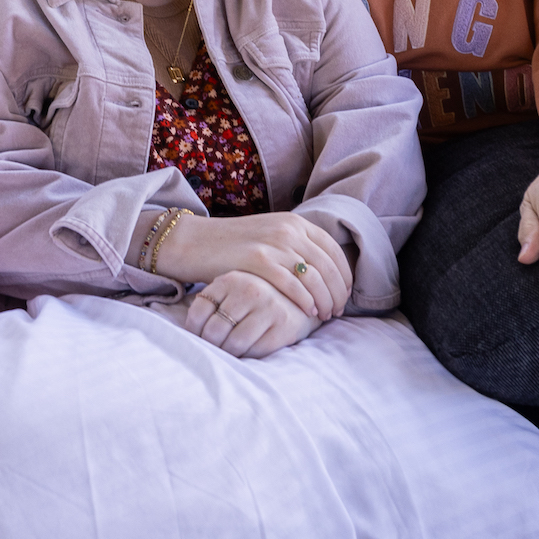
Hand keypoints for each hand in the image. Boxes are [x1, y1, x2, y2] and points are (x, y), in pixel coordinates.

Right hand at [155, 211, 352, 320]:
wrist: (194, 243)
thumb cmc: (232, 246)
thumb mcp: (269, 237)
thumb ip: (295, 247)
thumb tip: (323, 272)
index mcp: (295, 222)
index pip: (334, 250)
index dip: (344, 275)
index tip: (345, 294)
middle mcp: (288, 230)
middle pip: (328, 266)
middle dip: (338, 292)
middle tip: (337, 311)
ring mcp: (272, 243)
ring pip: (314, 277)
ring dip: (325, 299)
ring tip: (324, 316)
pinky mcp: (257, 260)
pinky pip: (291, 284)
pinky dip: (305, 300)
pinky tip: (308, 312)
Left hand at [185, 270, 320, 357]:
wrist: (303, 297)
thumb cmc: (258, 298)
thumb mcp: (233, 290)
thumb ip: (213, 301)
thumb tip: (188, 332)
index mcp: (230, 279)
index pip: (198, 312)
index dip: (194, 331)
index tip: (198, 338)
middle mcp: (249, 290)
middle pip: (214, 331)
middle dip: (211, 346)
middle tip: (215, 349)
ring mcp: (268, 307)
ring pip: (233, 344)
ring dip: (228, 353)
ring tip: (230, 351)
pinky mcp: (283, 325)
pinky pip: (255, 351)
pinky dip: (248, 355)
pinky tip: (250, 349)